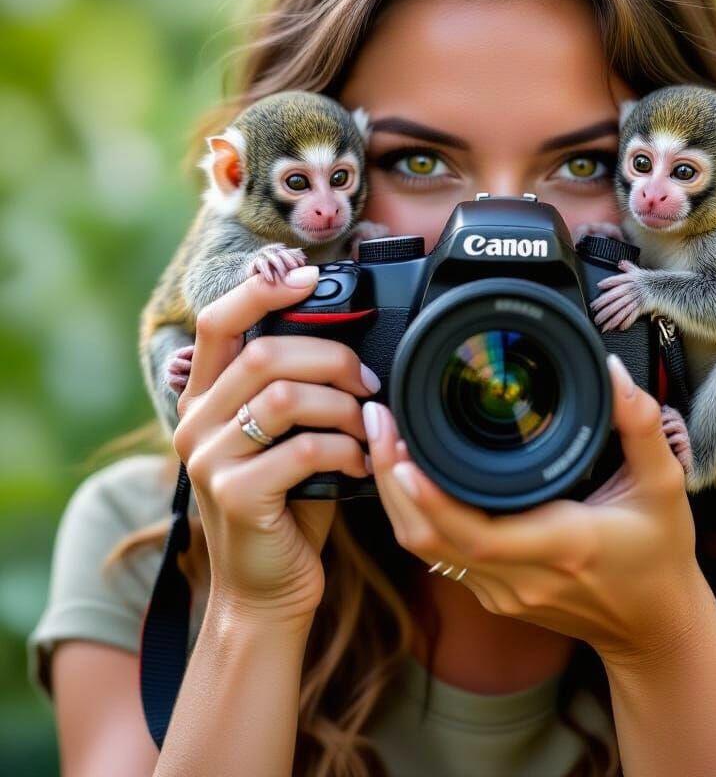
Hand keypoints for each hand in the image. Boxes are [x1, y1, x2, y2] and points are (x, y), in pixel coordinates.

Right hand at [172, 265, 379, 623]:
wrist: (266, 590)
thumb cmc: (287, 505)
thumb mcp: (283, 438)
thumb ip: (294, 390)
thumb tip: (349, 342)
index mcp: (205, 398)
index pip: (219, 321)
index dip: (264, 290)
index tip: (310, 277)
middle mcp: (196, 422)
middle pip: (265, 354)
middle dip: (332, 359)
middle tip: (368, 384)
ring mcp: (209, 460)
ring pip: (285, 397)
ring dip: (342, 407)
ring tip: (367, 427)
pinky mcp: (235, 495)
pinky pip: (302, 449)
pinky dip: (345, 449)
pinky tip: (359, 464)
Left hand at [363, 354, 702, 663]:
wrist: (654, 627)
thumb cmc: (659, 555)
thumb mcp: (664, 485)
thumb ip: (641, 425)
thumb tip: (611, 371)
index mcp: (562, 545)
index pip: (478, 533)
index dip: (432, 498)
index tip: (402, 454)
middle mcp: (522, 576)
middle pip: (431, 538)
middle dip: (393, 480)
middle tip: (380, 420)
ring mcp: (502, 592)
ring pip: (425, 549)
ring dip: (396, 495)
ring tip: (384, 436)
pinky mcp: (493, 594)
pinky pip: (438, 554)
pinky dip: (415, 513)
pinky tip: (406, 473)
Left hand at [591, 260, 646, 331]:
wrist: (666, 288)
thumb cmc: (650, 281)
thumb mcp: (639, 272)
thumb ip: (629, 268)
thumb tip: (621, 263)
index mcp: (630, 279)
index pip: (617, 280)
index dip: (608, 282)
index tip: (599, 286)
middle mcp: (632, 288)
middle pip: (615, 298)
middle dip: (604, 308)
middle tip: (595, 315)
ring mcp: (637, 298)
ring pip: (621, 309)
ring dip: (611, 319)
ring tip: (603, 326)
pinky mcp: (643, 306)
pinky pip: (632, 315)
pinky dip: (626, 322)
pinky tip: (619, 327)